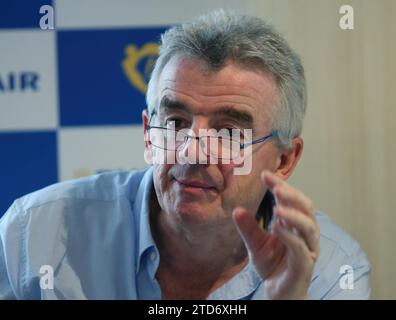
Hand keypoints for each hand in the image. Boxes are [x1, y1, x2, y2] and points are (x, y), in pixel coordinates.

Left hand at [233, 171, 319, 299]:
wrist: (278, 292)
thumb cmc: (272, 265)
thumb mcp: (255, 243)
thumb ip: (248, 227)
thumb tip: (236, 209)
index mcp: (294, 224)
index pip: (291, 200)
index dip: (280, 186)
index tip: (265, 174)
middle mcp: (304, 233)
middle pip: (306, 208)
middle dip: (292, 195)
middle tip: (276, 187)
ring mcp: (307, 249)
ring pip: (309, 227)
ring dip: (294, 215)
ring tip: (278, 206)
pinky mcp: (304, 265)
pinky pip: (300, 248)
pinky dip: (290, 236)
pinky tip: (277, 228)